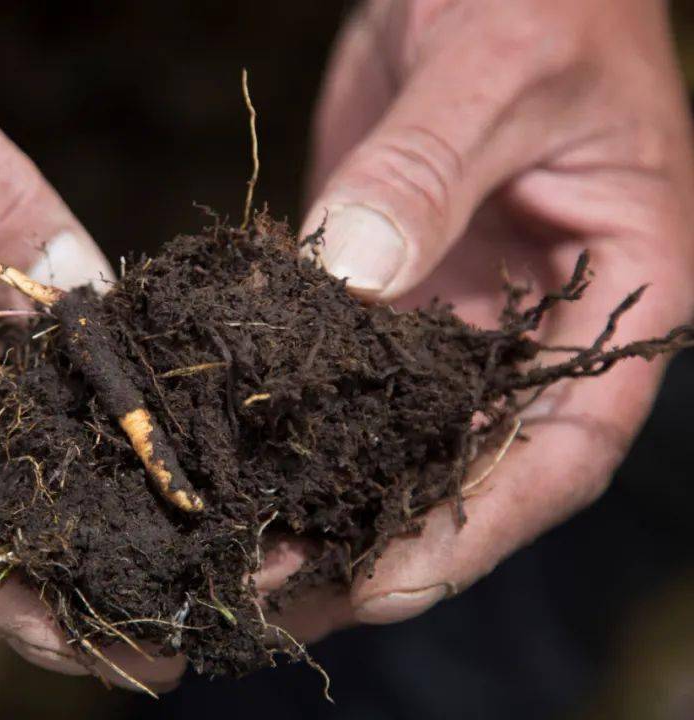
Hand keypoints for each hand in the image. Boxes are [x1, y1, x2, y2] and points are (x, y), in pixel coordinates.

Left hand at [290, 0, 693, 634]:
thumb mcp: (493, 71)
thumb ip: (428, 172)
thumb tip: (355, 274)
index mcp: (625, 293)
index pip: (562, 450)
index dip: (475, 527)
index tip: (381, 579)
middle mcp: (539, 324)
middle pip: (469, 467)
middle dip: (380, 540)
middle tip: (277, 590)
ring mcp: (463, 312)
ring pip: (400, 434)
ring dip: (327, 498)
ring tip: (241, 552)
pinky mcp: (392, 287)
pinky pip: (345, 370)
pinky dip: (294, 420)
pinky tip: (232, 457)